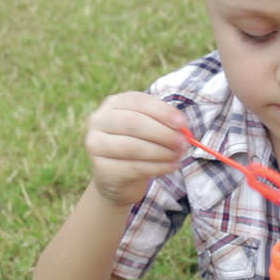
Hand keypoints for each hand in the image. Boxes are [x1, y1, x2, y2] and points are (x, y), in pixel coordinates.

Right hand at [84, 91, 187, 205]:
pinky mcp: (101, 169)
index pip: (138, 101)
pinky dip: (157, 167)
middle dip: (163, 133)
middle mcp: (99, 121)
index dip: (162, 111)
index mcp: (113, 104)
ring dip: (161, 152)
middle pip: (134, 122)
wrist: (117, 178)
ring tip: (178, 156)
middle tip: (183, 143)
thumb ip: (163, 123)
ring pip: (133, 147)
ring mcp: (96, 145)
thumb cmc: (137, 145)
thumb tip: (183, 129)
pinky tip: (171, 167)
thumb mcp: (149, 128)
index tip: (183, 123)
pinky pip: (134, 167)